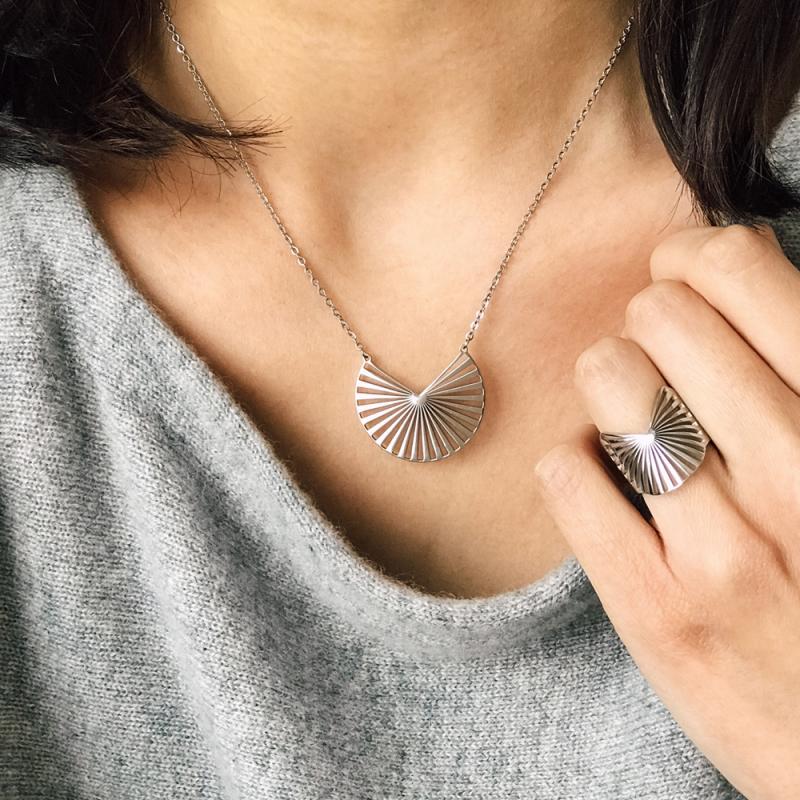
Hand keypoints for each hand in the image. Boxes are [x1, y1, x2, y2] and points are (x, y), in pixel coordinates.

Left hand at [533, 224, 799, 799]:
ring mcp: (725, 550)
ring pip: (609, 381)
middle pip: (660, 315)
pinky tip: (604, 477)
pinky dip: (574, 459)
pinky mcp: (656, 609)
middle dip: (651, 322)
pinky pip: (566, 472)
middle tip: (663, 355)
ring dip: (609, 382)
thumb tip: (734, 261)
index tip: (684, 276)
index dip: (694, 257)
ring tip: (631, 411)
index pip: (740, 272)